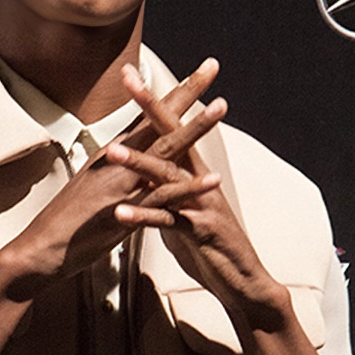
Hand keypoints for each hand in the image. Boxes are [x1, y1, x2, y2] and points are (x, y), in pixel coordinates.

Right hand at [0, 60, 226, 296]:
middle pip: (158, 119)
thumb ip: (117, 166)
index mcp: (113, 152)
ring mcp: (123, 184)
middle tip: (212, 65)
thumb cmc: (67, 220)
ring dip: (193, 128)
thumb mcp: (93, 183)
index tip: (194, 69)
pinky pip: (164, 198)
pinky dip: (189, 188)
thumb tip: (133, 152)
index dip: (172, 92)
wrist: (40, 248)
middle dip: (187, 92)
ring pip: (164, 150)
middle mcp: (118, 160)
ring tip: (220, 107)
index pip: (147, 114)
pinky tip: (213, 179)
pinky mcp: (127, 214)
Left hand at [104, 63, 287, 324]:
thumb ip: (165, 194)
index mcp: (191, 172)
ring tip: (111, 151)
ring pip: (167, 177)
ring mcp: (200, 203)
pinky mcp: (199, 232)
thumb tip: (148, 183)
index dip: (151, 101)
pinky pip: (167, 221)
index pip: (169, 129)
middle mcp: (198, 180)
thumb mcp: (183, 214)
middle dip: (151, 106)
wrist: (243, 282)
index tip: (130, 73)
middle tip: (130, 79)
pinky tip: (121, 213)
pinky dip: (143, 217)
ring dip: (138, 164)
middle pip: (173, 135)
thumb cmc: (211, 248)